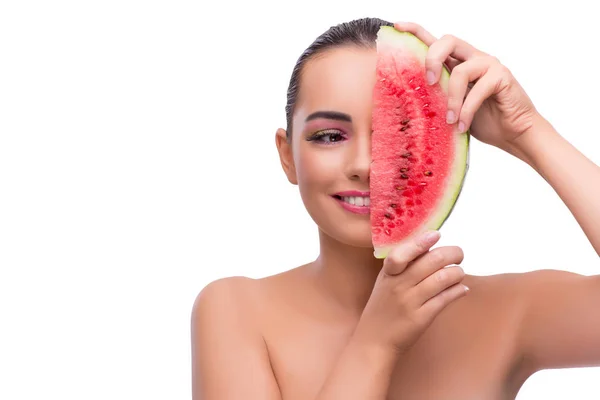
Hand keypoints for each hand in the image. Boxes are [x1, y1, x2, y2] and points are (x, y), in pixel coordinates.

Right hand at [354, 231, 467, 353]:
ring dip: (458, 273)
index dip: (420, 242)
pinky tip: (461, 289)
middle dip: (453, 253)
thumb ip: (403, 265)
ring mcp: (409, 302)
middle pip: (432, 261)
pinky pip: (445, 298)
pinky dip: (458, 291)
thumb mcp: (385, 282)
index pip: (402, 252)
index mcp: (388, 273)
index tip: (436, 235)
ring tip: (459, 274)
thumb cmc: (383, 307)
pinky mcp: (421, 318)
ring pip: (443, 278)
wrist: (373, 341)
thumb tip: (431, 246)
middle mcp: (398, 285)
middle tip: (459, 255)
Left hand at [393, 22, 541, 152]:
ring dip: (451, 99)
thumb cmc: (482, 121)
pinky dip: (466, 111)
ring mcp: (489, 65)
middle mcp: (473, 58)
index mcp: (458, 63)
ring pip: (460, 71)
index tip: (397, 26)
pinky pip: (477, 90)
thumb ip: (437, 97)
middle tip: (428, 83)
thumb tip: (408, 101)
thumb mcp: (451, 108)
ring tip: (449, 121)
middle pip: (448, 41)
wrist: (513, 133)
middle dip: (432, 59)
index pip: (436, 42)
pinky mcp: (502, 77)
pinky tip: (462, 126)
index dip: (416, 31)